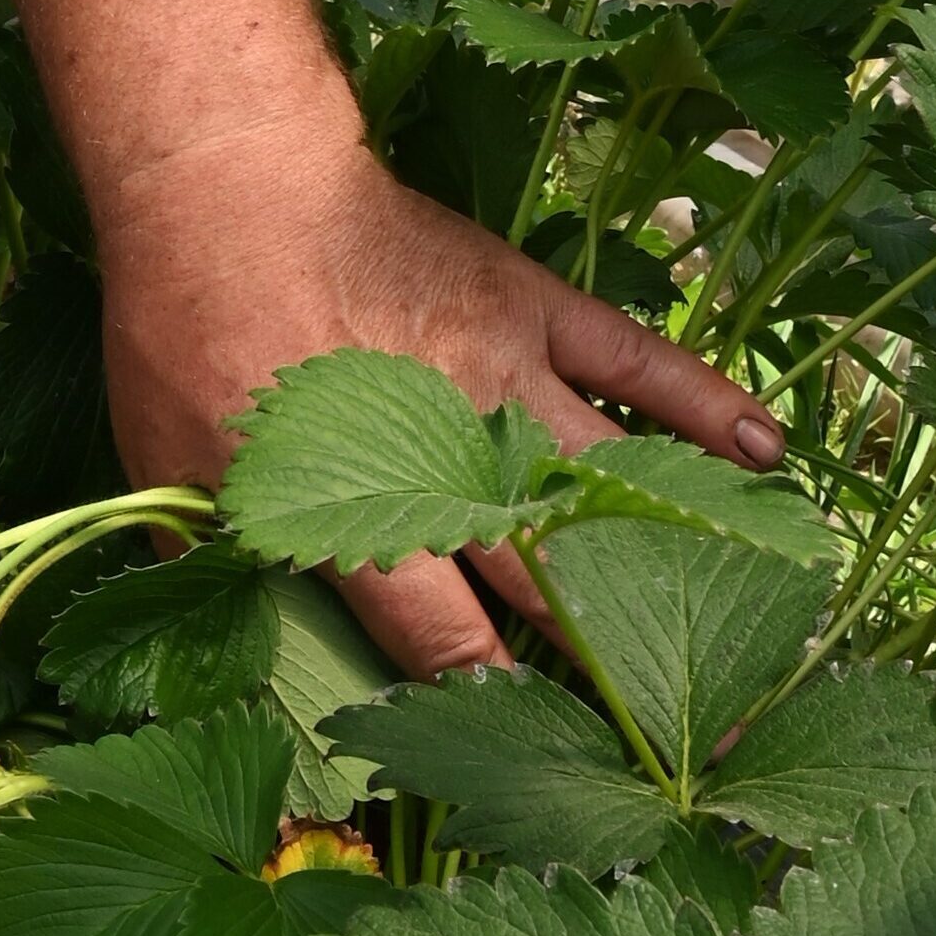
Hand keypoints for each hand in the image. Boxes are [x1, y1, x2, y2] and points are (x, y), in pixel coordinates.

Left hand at [93, 125, 782, 672]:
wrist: (229, 189)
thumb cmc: (184, 338)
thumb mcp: (168, 475)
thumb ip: (215, 568)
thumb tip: (241, 645)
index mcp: (364, 507)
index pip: (442, 636)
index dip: (483, 699)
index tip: (523, 746)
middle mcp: (453, 452)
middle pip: (543, 576)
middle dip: (601, 658)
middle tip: (655, 722)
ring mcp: (506, 376)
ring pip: (607, 478)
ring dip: (674, 546)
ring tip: (743, 609)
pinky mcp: (534, 307)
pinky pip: (639, 361)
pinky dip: (708, 404)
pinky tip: (767, 451)